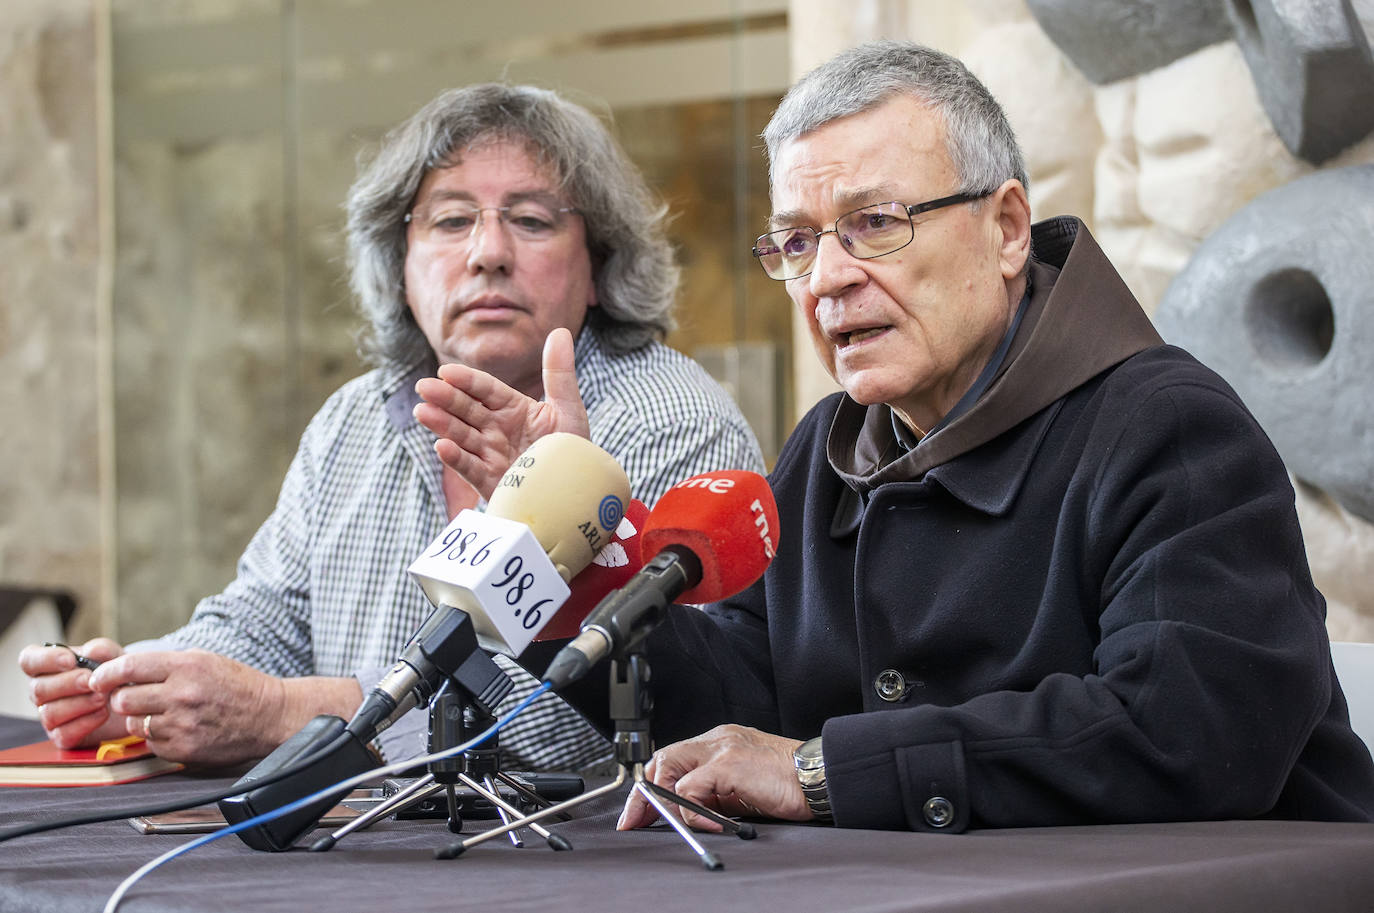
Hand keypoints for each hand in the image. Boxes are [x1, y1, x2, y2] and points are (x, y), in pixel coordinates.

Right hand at [20, 638, 128, 748]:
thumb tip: (91, 651)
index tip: (70, 659)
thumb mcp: (113, 656)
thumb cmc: (114, 674)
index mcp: (47, 667)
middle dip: (66, 684)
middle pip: (38, 689)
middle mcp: (43, 691)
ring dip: (78, 704)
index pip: (28, 660)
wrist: (132, 699)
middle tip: (89, 680)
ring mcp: (50, 715)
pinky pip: (64, 734)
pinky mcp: (62, 736)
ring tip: (102, 697)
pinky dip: (85, 723)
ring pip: (49, 713)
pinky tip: (103, 713)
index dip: (44, 659)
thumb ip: (102, 649)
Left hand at [81, 650, 359, 766]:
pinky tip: (179, 729)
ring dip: (142, 719)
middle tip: (135, 698)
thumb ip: (165, 665)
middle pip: (123, 699)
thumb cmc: (237, 685)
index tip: (97, 679)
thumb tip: (121, 672)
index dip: (105, 674)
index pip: (129, 667)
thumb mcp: (205, 661)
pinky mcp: (185, 749)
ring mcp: (183, 724)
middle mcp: (183, 694)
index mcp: (187, 666)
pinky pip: (151, 743)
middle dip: (123, 699)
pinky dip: (159, 737)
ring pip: (134, 723)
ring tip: (164, 714)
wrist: (270, 715)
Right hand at [413, 327, 590, 499]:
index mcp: (514, 410)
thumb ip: (559, 374)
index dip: (467, 381)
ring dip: (442, 424)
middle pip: (468, 411)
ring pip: (463, 436)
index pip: (486, 390)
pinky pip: (472, 469)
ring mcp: (492, 456)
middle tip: (424, 388)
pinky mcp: (492, 483)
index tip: (447, 371)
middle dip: (446, 399)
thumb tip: (560, 331)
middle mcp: (498, 431)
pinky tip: (442, 446)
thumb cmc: (574, 451)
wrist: (579, 494)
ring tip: (422, 412)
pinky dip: (457, 459)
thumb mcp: (568, 410)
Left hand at [618, 725, 810, 831]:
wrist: (820, 778)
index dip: (653, 786)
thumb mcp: (743, 788)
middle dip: (643, 794)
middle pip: (661, 759)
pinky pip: (689, 789)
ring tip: (670, 825)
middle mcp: (717, 739)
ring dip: (663, 803)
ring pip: (668, 769)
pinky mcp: (727, 763)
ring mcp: (721, 748)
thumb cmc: (790, 785)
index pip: (673, 758)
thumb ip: (715, 793)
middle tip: (635, 822)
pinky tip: (707, 824)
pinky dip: (690, 812)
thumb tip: (687, 814)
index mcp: (721, 741)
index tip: (642, 813)